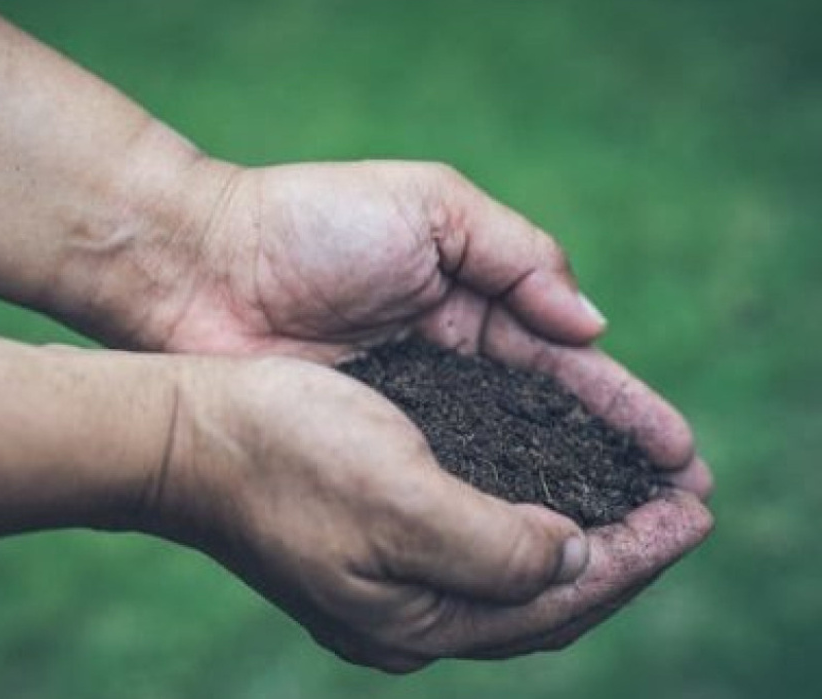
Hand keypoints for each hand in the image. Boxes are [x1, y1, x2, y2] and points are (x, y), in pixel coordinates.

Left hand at [81, 157, 711, 496]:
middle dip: (613, 465)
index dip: (623, 408)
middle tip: (680, 510)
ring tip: (632, 542)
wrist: (202, 267)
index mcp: (471, 303)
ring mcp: (409, 414)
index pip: (566, 365)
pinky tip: (537, 547)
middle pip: (548, 426)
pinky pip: (441, 488)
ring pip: (503, 466)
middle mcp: (449, 366)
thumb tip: (590, 324)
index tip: (679, 450)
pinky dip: (489, 514)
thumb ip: (517, 255)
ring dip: (567, 501)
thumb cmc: (312, 225)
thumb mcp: (432, 207)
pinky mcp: (367, 449)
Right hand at [134, 356, 711, 672]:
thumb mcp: (398, 500)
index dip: (636, 557)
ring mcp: (389, 578)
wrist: (185, 433)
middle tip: (684, 507)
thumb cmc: (283, 453)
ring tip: (637, 498)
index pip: (558, 601)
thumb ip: (496, 546)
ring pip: (514, 569)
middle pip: (544, 596)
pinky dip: (531, 516)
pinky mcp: (374, 539)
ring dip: (583, 534)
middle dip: (623, 553)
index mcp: (416, 617)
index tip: (693, 509)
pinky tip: (552, 488)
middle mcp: (408, 612)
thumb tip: (576, 558)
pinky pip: (479, 541)